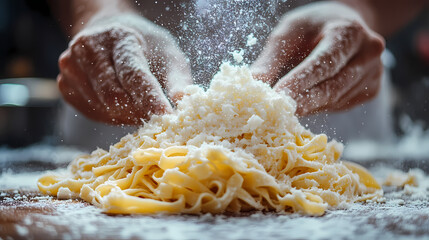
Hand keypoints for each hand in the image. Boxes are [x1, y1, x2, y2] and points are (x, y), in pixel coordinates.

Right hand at [58, 14, 191, 124]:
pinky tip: (122, 106)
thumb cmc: (144, 45)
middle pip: (114, 96)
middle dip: (139, 112)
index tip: (166, 116)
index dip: (150, 98)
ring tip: (140, 107)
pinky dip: (112, 116)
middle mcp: (89, 49)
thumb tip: (183, 101)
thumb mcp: (168, 53)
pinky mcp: (65, 83)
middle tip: (156, 118)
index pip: (133, 74)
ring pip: (102, 108)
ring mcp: (71, 66)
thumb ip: (178, 78)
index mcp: (119, 37)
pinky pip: (92, 112)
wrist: (108, 34)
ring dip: (126, 116)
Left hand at [251, 1, 384, 115]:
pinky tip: (307, 102)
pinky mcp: (370, 90)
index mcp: (349, 32)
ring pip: (336, 100)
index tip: (279, 96)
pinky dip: (320, 107)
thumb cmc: (314, 27)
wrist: (345, 25)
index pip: (324, 62)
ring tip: (287, 109)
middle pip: (333, 86)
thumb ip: (272, 57)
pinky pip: (340, 105)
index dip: (301, 82)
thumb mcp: (290, 31)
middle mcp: (368, 53)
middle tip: (279, 113)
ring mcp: (373, 73)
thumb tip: (253, 82)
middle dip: (304, 101)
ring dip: (309, 107)